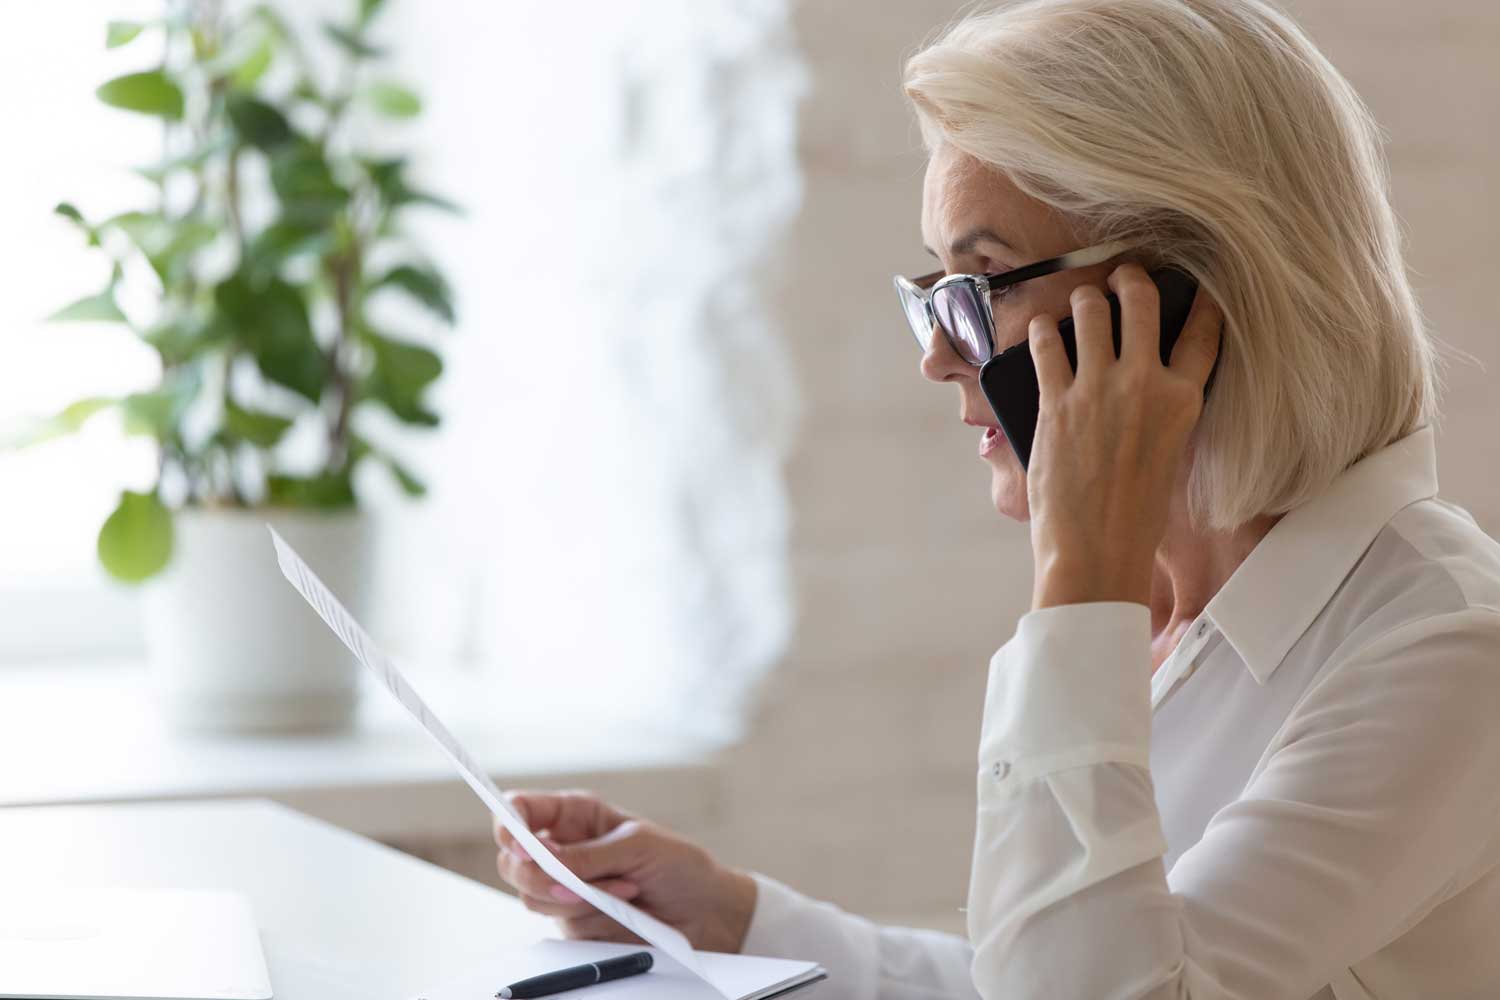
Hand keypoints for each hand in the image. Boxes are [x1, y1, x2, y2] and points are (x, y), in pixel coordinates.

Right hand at [494, 789, 757, 952]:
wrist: (706, 912)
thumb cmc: (679, 865)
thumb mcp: (638, 845)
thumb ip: (589, 854)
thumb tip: (544, 858)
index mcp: (576, 816)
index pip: (521, 811)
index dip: (509, 823)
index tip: (519, 841)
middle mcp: (564, 849)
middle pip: (514, 861)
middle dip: (536, 873)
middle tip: (570, 883)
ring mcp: (566, 888)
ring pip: (532, 896)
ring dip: (574, 898)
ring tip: (623, 890)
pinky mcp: (577, 921)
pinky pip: (561, 924)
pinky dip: (592, 916)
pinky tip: (624, 907)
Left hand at [1024, 263, 1221, 609]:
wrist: (1096, 550)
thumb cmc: (1134, 516)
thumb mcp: (1168, 454)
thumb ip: (1161, 412)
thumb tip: (1144, 382)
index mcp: (1183, 401)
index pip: (1204, 333)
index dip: (1202, 301)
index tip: (1198, 284)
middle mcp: (1144, 384)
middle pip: (1142, 301)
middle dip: (1130, 279)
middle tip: (1123, 276)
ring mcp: (1097, 389)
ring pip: (1090, 310)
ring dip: (1084, 298)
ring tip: (1081, 300)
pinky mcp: (1055, 401)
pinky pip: (1045, 344)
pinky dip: (1040, 331)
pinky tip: (1040, 329)